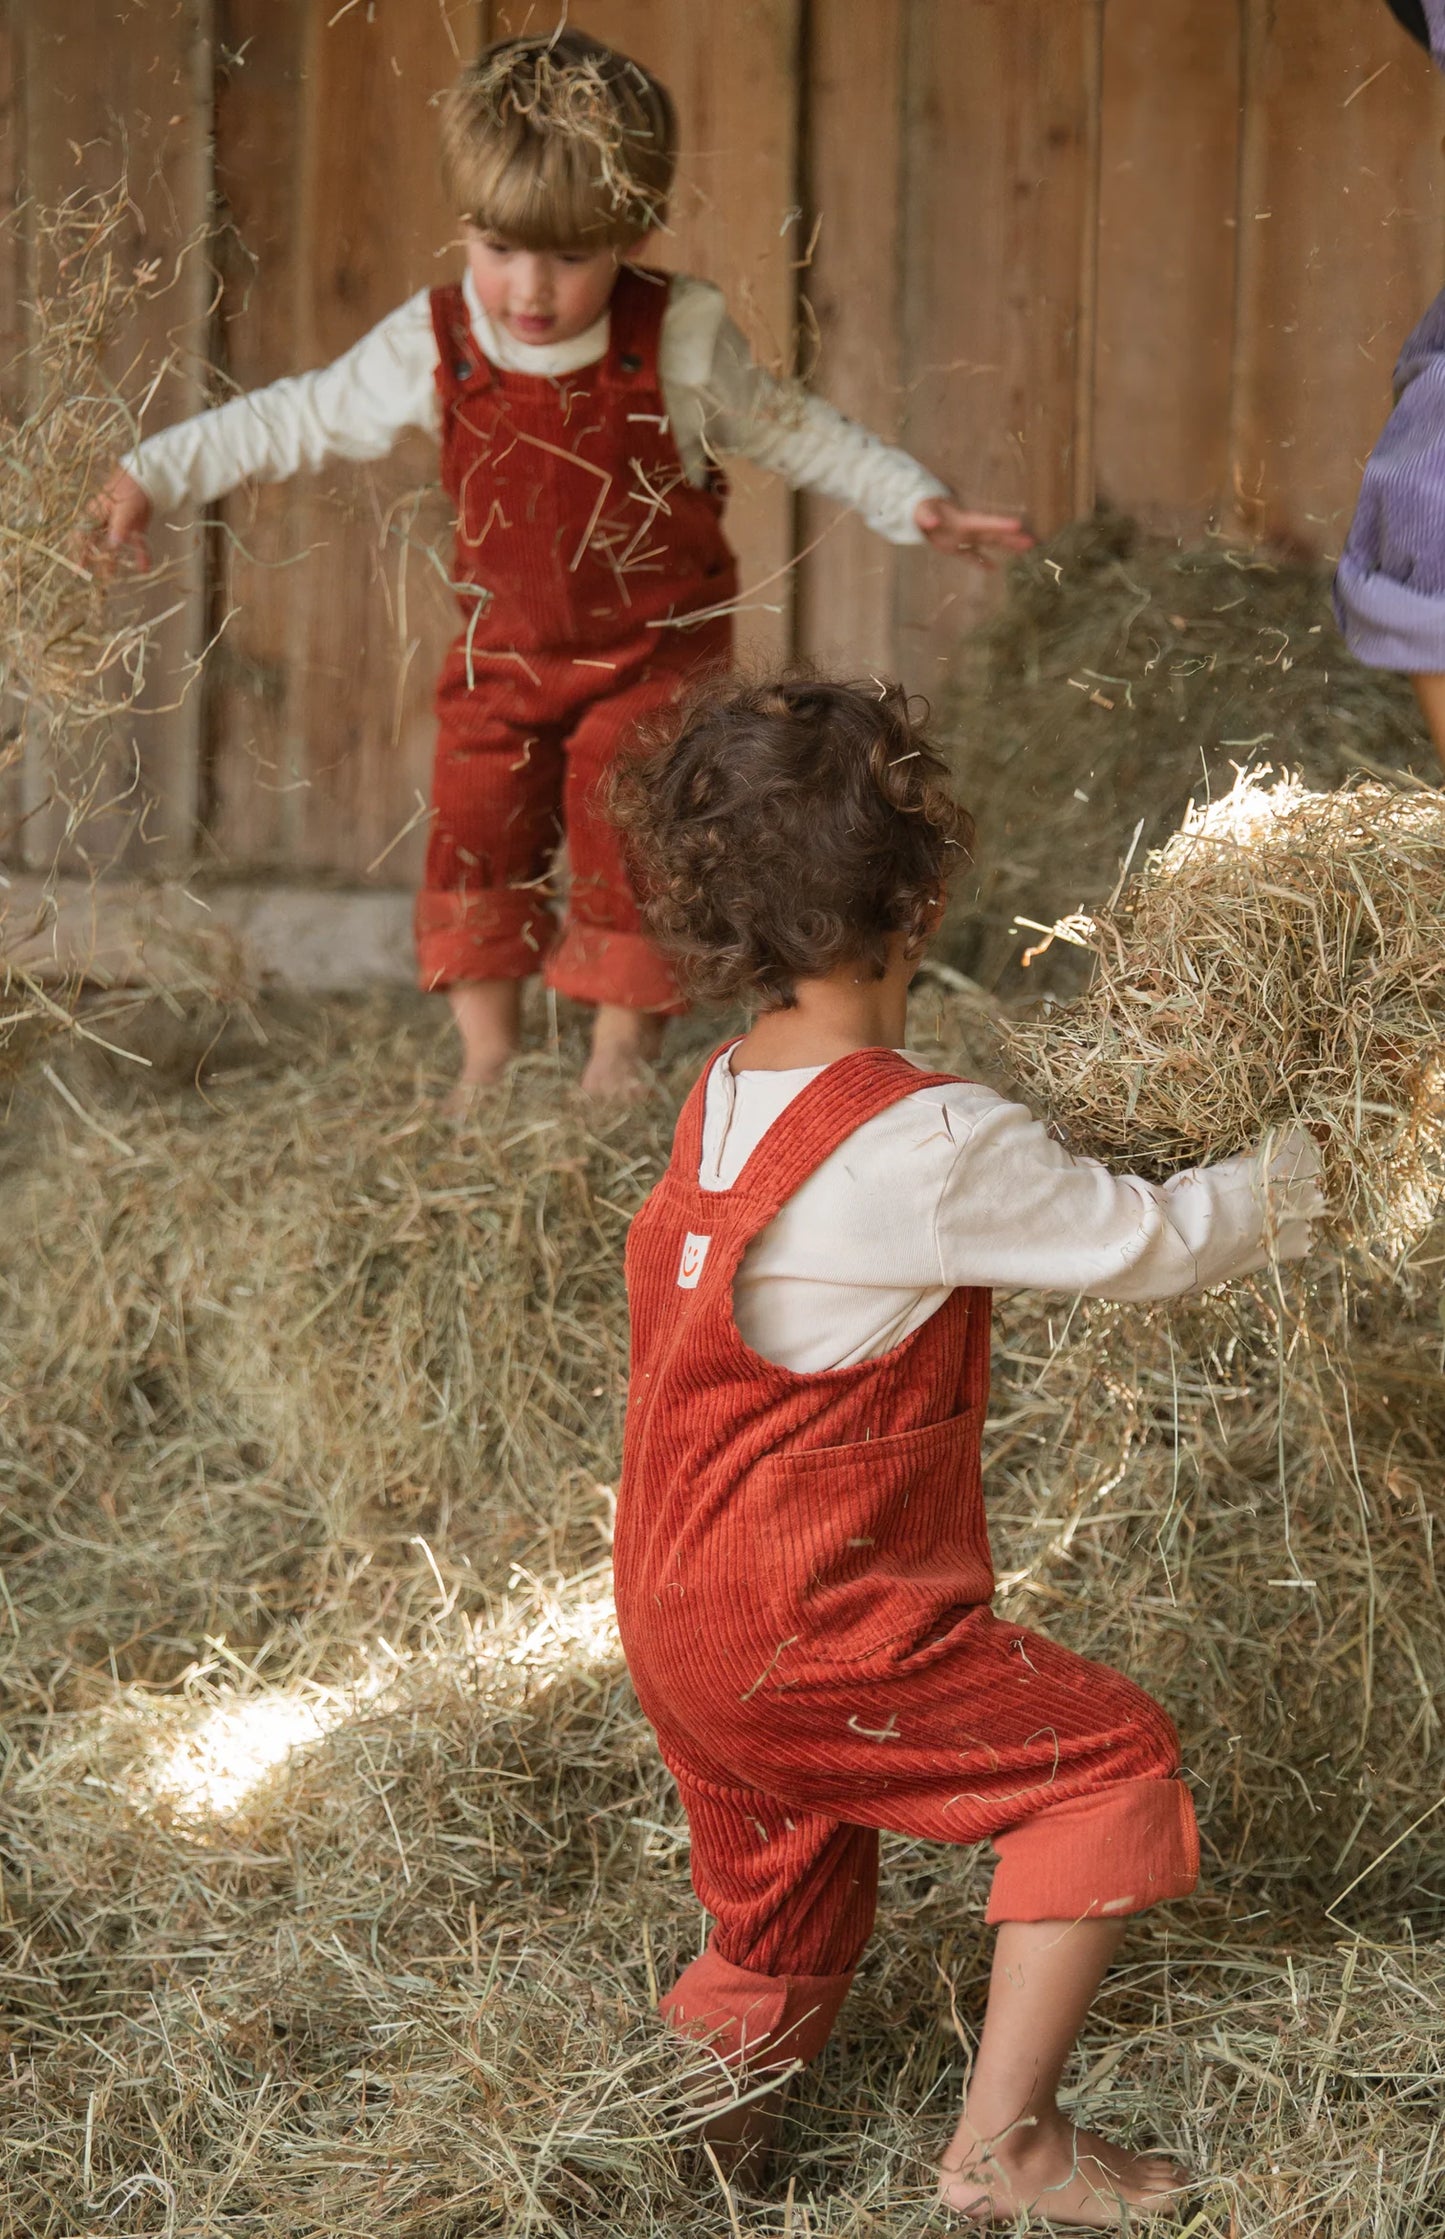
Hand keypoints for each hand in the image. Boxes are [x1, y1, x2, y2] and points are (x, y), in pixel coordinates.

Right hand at [90, 466, 152, 573]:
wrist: (149, 480)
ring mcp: (119, 527)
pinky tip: (144, 568)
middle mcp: (104, 522)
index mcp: (95, 514)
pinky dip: (140, 556)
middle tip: (97, 578)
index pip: (82, 535)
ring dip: (115, 562)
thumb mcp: (124, 507)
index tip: (80, 567)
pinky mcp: (134, 530)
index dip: (79, 551)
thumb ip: (119, 526)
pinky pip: (135, 546)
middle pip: (97, 544)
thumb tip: (113, 546)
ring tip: (113, 578)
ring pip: (115, 548)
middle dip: (96, 561)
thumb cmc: (129, 488)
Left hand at [915, 494, 1033, 563]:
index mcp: (963, 521)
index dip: (1000, 525)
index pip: (985, 523)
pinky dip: (981, 561)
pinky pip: (971, 555)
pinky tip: (993, 569)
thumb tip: (930, 522)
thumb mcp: (922, 511)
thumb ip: (927, 516)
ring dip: (1006, 547)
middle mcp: (968, 529)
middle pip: (994, 534)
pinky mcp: (955, 546)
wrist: (917, 511)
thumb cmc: (922, 508)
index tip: (1018, 525)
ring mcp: (964, 538)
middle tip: (1032, 541)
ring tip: (1026, 549)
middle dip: (1012, 538)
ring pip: (989, 543)